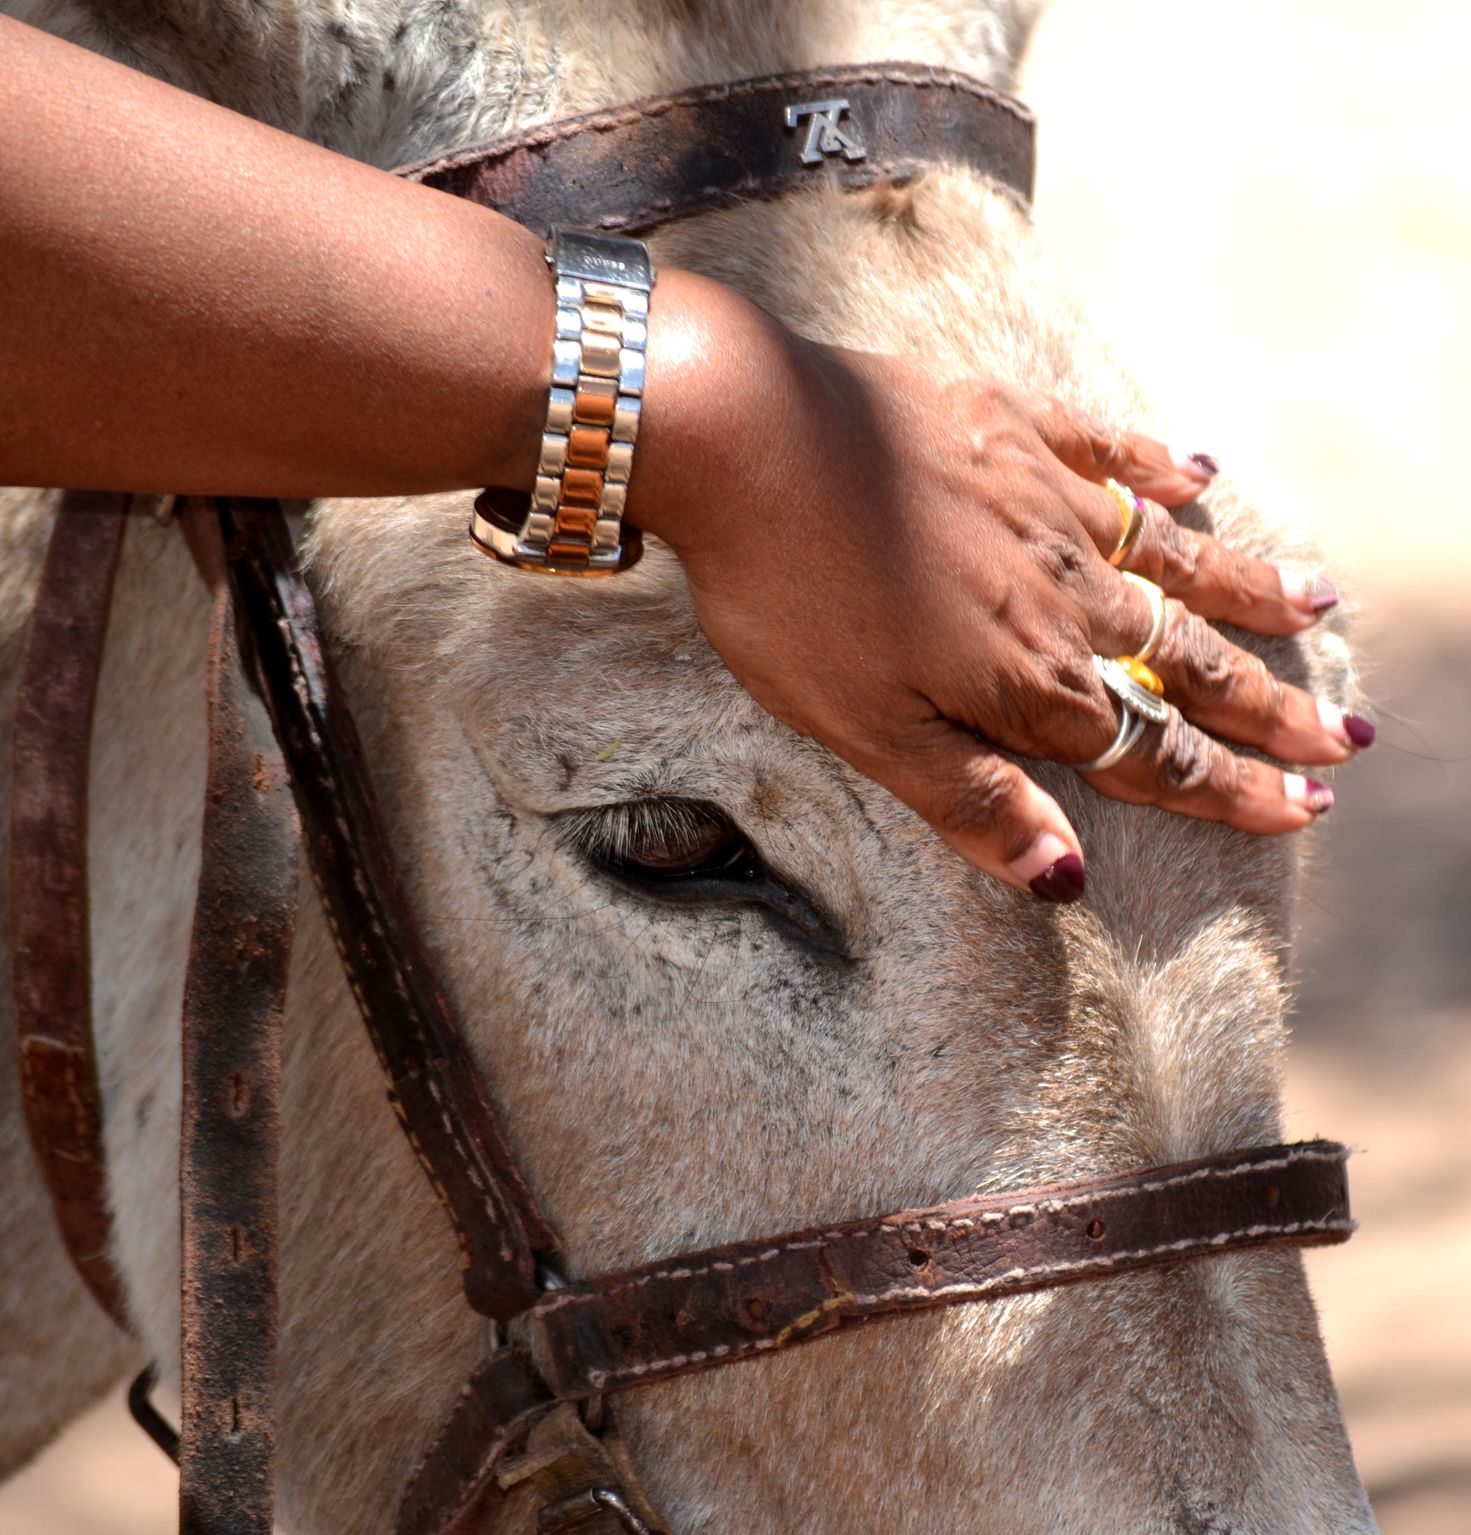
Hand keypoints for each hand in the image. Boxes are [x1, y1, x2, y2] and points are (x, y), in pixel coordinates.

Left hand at [635, 273, 1370, 900]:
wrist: (745, 440)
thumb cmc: (789, 599)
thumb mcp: (866, 731)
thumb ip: (972, 801)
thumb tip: (1067, 882)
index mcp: (1026, 681)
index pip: (1152, 751)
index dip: (1230, 787)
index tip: (1306, 806)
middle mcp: (1058, 594)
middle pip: (1184, 661)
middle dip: (1267, 705)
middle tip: (1344, 731)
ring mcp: (1039, 503)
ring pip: (1168, 557)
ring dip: (1244, 587)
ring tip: (1316, 603)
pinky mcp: (1005, 425)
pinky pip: (1106, 450)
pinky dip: (1156, 468)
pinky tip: (1200, 474)